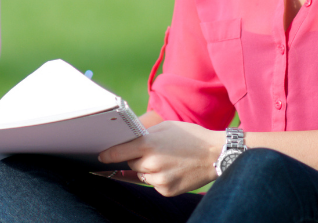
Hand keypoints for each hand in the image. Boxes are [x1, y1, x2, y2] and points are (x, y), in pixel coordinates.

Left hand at [97, 120, 223, 196]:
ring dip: (148, 169)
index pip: (117, 153)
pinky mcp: (166, 191)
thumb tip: (125, 141)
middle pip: (130, 164)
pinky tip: (173, 170)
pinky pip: (154, 184)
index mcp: (148, 144)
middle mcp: (151, 163)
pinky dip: (158, 178)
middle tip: (152, 152)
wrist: (216, 154)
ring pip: (142, 175)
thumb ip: (144, 135)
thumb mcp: (165, 127)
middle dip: (136, 159)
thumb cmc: (191, 137)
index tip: (101, 156)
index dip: (107, 155)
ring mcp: (159, 179)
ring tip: (167, 160)